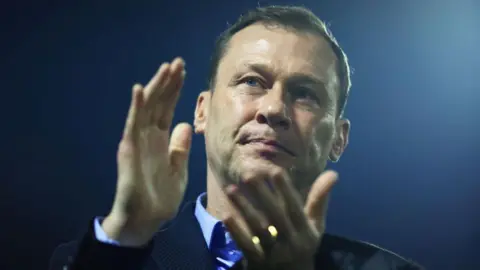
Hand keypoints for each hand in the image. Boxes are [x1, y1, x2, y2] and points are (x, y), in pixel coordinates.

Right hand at [102, 57, 191, 245]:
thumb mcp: (178, 168)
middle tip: (178, 62)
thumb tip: (184, 124)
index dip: (175, 90)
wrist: (146, 219)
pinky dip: (136, 107)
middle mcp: (148, 136)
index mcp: (160, 139)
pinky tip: (140, 90)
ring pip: (146, 108)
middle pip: (158, 103)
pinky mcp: (129, 150)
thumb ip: (180, 147)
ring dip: (155, 87)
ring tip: (166, 68)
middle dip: (167, 82)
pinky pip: (132, 125)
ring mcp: (137, 141)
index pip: (168, 108)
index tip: (185, 72)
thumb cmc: (161, 196)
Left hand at [224, 170, 337, 269]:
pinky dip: (236, 230)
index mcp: (306, 232)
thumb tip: (333, 173)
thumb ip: (319, 200)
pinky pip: (246, 245)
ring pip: (257, 229)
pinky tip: (226, 215)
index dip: (286, 190)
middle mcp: (291, 242)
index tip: (275, 170)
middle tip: (248, 174)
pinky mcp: (257, 262)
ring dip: (244, 208)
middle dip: (262, 194)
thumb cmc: (303, 244)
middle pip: (275, 216)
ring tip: (230, 189)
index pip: (295, 208)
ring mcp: (273, 253)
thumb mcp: (316, 226)